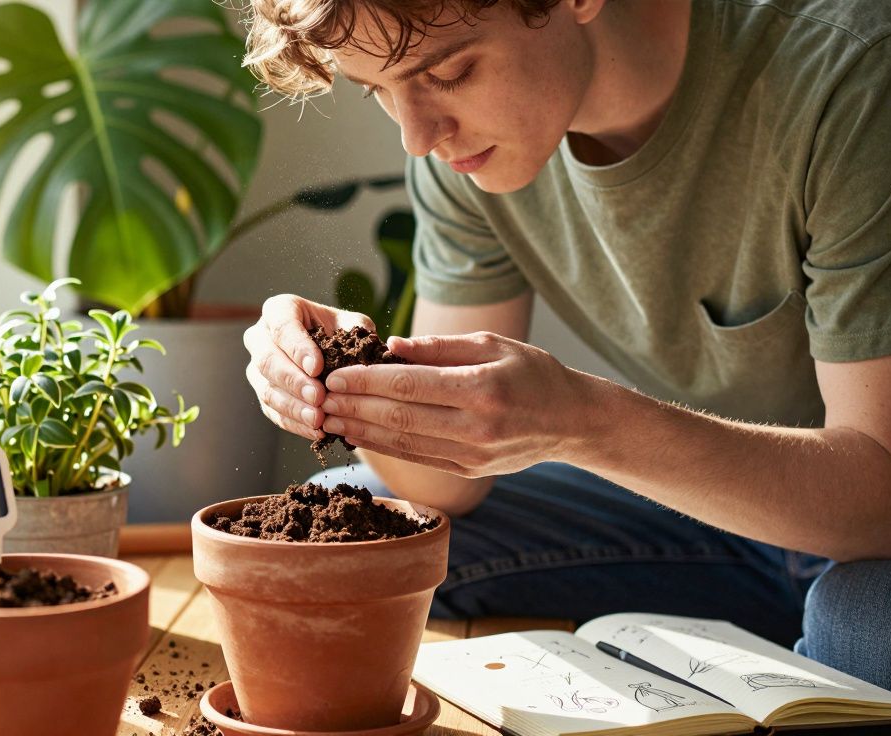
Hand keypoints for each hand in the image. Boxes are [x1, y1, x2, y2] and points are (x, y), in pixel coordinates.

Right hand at [243, 294, 375, 440]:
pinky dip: (294, 423)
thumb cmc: (341, 333)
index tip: (317, 367)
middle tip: (318, 397)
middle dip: (294, 382)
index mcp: (279, 310)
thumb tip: (369, 349)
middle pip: (268, 361)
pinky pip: (273, 412)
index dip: (297, 348)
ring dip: (293, 407)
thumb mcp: (353, 324)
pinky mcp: (263, 393)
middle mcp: (260, 337)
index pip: (282, 326)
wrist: (331, 352)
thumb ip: (358, 331)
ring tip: (318, 419)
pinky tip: (315, 431)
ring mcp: (258, 368)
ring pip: (267, 390)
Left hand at [319, 332, 596, 476]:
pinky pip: (416, 458)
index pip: (409, 386)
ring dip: (360, 431)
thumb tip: (390, 346)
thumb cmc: (532, 373)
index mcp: (482, 390)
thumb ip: (439, 348)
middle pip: (399, 418)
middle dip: (353, 407)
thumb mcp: (492, 345)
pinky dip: (383, 447)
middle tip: (318, 397)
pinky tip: (358, 434)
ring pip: (403, 443)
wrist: (571, 422)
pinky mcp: (467, 471)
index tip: (334, 374)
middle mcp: (476, 427)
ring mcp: (472, 455)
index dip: (366, 381)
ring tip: (328, 418)